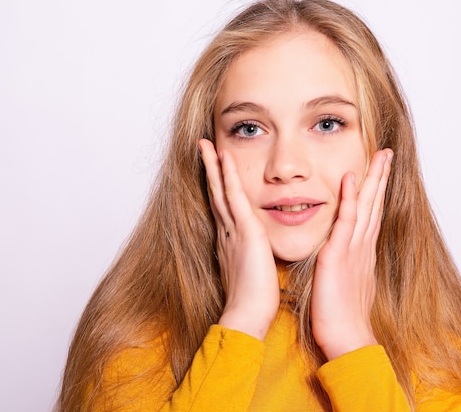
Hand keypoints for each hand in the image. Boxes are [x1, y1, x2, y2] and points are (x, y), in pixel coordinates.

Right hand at [199, 139, 279, 339]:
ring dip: (213, 166)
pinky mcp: (244, 231)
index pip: (223, 210)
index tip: (215, 174)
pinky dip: (227, 175)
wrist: (247, 316)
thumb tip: (257, 258)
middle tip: (203, 149)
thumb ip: (252, 262)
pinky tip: (224, 156)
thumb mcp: (253, 275)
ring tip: (206, 144)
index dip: (217, 189)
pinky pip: (234, 196)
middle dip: (209, 171)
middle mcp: (226, 234)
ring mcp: (232, 231)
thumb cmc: (253, 302)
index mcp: (230, 244)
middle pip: (216, 195)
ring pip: (220, 191)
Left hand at [311, 149, 392, 359]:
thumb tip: (344, 260)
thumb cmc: (342, 317)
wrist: (346, 339)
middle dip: (381, 178)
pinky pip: (346, 221)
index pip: (371, 215)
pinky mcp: (339, 255)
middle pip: (375, 205)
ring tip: (380, 155)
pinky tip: (351, 178)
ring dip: (373, 179)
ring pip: (366, 207)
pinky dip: (351, 199)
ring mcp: (353, 249)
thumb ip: (347, 267)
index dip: (376, 192)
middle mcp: (362, 247)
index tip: (379, 171)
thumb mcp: (346, 284)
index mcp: (362, 253)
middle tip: (386, 153)